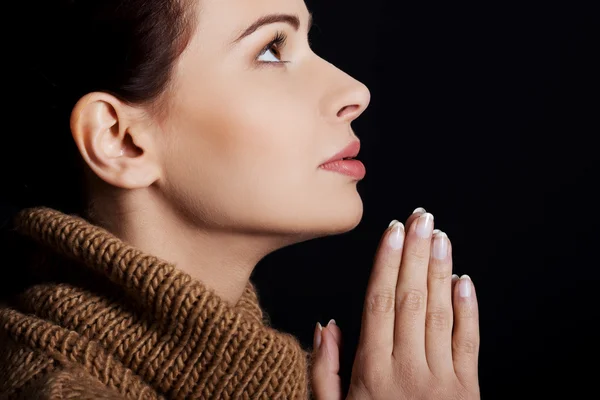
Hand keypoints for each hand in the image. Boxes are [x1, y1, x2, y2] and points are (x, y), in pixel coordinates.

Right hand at [311, 208, 479, 399]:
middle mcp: (407, 370)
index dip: (386, 263)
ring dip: (440, 270)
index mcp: (371, 373)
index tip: (392, 232)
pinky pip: (470, 342)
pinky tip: (465, 281)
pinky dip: (468, 309)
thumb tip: (326, 325)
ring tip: (440, 236)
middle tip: (420, 217)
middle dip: (415, 253)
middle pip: (411, 299)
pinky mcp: (468, 390)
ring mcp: (441, 380)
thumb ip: (325, 371)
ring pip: (440, 313)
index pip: (379, 303)